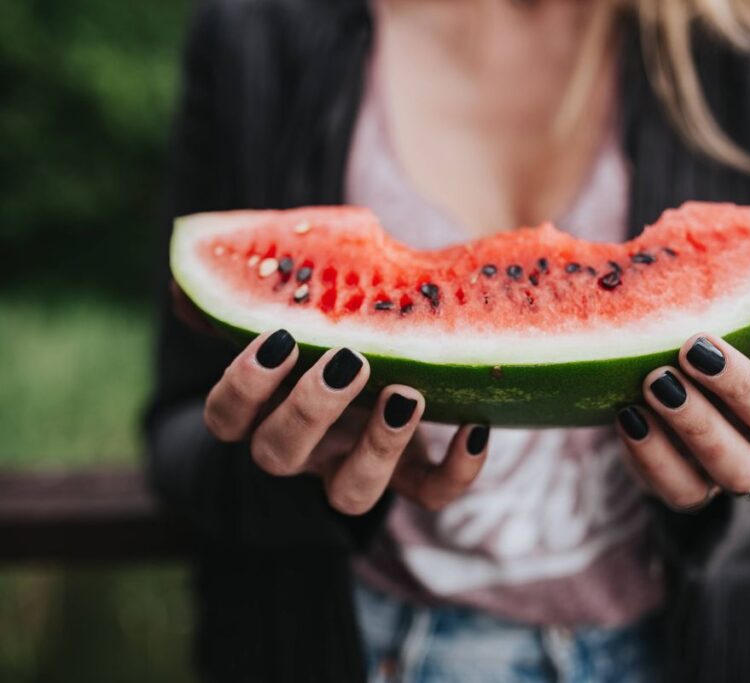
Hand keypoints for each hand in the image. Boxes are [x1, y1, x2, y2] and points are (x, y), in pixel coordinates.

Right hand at [201, 328, 489, 513]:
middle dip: (309, 409)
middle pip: (279, 455)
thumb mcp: (289, 334)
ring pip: (352, 493)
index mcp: (266, 412)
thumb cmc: (319, 357)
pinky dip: (457, 471)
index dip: (244, 385)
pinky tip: (475, 426)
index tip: (281, 337)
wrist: (369, 407)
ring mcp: (357, 470)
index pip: (226, 417)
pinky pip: (430, 497)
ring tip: (408, 394)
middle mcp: (306, 452)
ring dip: (379, 447)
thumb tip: (177, 287)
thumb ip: (241, 310)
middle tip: (350, 362)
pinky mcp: (412, 481)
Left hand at [615, 281, 749, 510]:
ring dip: (700, 425)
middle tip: (694, 346)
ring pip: (743, 471)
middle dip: (746, 388)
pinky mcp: (687, 490)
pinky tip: (628, 414)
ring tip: (656, 381)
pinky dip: (654, 455)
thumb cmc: (686, 333)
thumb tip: (745, 233)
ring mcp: (733, 464)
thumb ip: (732, 274)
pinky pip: (682, 493)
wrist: (644, 395)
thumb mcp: (710, 302)